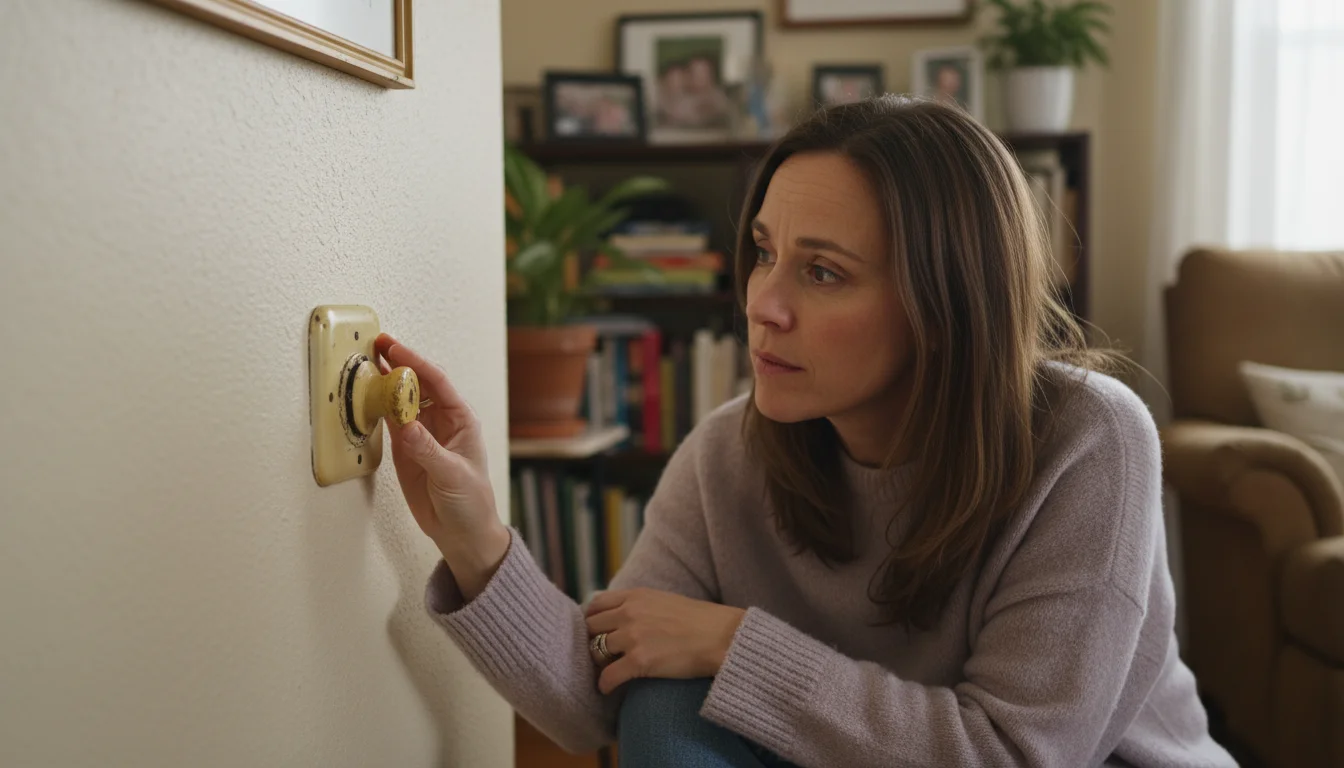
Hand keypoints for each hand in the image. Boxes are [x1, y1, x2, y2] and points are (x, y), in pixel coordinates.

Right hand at [375, 333, 508, 598]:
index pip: (436, 382)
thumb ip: (428, 450)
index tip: (394, 348)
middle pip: (417, 384)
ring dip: (386, 383)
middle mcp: (441, 421)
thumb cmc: (471, 502)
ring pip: (402, 400)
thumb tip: (407, 426)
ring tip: (366, 364)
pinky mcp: (406, 449)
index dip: (415, 362)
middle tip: (375, 346)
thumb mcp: (452, 475)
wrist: (461, 533)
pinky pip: (390, 421)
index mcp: (460, 420)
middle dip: (398, 364)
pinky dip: (378, 407)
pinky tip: (366, 395)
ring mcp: (422, 433)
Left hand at [584, 588, 745, 694]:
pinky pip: (608, 676)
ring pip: (596, 651)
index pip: (596, 605)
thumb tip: (625, 615)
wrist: (723, 637)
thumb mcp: (665, 600)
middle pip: (591, 628)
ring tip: (606, 670)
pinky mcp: (639, 661)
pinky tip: (607, 689)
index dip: (592, 620)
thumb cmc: (701, 621)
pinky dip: (604, 685)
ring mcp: (633, 637)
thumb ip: (641, 605)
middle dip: (592, 641)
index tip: (595, 632)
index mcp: (636, 596)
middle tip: (599, 654)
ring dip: (599, 663)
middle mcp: (629, 613)